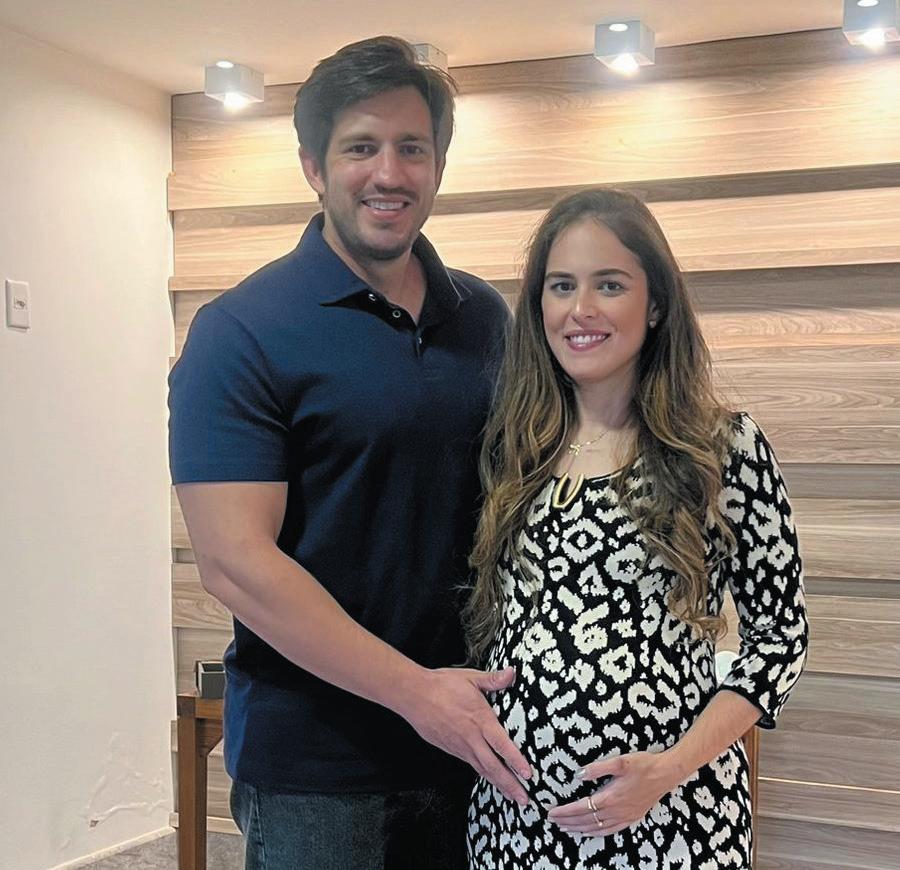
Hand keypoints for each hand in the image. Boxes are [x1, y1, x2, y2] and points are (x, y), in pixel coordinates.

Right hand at [401, 666, 531, 805]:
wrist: (413, 695)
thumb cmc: (442, 685)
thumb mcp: (471, 677)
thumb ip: (493, 679)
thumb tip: (512, 672)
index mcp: (480, 719)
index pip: (501, 745)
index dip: (516, 761)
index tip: (528, 775)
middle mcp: (471, 737)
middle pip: (493, 766)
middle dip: (510, 784)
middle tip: (525, 800)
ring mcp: (459, 745)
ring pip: (481, 769)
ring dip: (498, 784)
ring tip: (511, 796)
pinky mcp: (450, 748)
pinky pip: (470, 764)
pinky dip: (482, 774)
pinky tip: (489, 777)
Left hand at [547, 751, 677, 835]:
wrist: (666, 774)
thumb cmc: (643, 764)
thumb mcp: (619, 761)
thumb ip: (597, 768)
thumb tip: (578, 774)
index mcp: (610, 797)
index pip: (581, 808)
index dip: (565, 811)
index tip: (551, 813)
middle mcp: (616, 811)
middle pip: (586, 820)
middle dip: (568, 821)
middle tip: (552, 821)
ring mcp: (624, 816)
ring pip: (596, 828)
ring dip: (579, 829)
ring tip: (565, 829)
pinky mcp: (631, 818)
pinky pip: (610, 831)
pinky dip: (596, 833)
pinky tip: (589, 833)